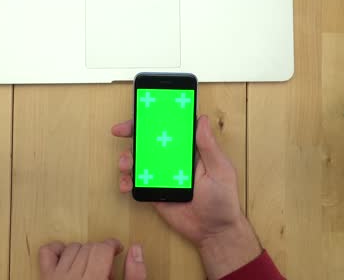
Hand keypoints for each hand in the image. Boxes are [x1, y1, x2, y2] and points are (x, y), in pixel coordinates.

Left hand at [39, 239, 146, 279]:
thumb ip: (135, 275)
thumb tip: (136, 249)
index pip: (103, 249)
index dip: (113, 245)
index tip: (118, 250)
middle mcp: (73, 279)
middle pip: (90, 247)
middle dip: (101, 252)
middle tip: (107, 270)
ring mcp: (56, 279)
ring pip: (72, 248)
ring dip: (83, 252)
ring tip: (90, 269)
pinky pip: (48, 253)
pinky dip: (58, 249)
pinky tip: (68, 259)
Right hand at [112, 115, 261, 279]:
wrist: (214, 232)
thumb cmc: (223, 200)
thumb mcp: (220, 170)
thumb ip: (209, 146)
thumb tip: (202, 119)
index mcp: (190, 150)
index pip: (171, 128)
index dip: (156, 118)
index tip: (142, 111)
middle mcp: (174, 160)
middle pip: (150, 141)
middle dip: (133, 133)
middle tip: (120, 131)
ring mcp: (162, 175)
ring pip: (140, 160)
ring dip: (128, 158)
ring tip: (126, 165)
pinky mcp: (154, 192)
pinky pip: (137, 183)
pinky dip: (127, 181)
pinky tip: (126, 185)